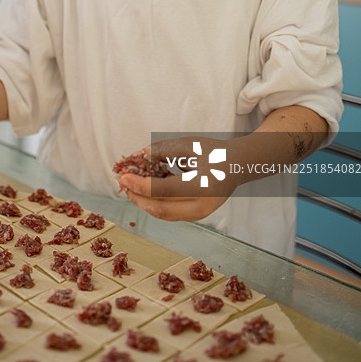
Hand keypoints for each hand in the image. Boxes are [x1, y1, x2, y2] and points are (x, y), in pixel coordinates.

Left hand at [115, 136, 237, 221]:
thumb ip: (161, 150)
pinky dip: (154, 203)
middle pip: (161, 209)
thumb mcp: (188, 145)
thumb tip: (136, 157)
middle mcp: (202, 206)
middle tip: (123, 184)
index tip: (124, 177)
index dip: (140, 185)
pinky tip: (145, 190)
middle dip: (138, 197)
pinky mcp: (196, 216)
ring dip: (144, 202)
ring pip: (164, 215)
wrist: (237, 165)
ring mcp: (200, 215)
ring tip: (130, 187)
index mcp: (203, 185)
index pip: (164, 190)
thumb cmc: (213, 152)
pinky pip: (170, 213)